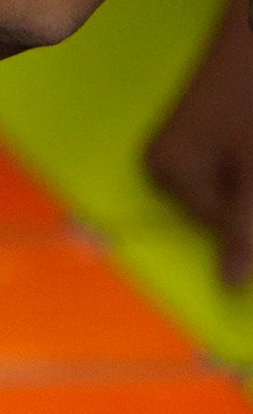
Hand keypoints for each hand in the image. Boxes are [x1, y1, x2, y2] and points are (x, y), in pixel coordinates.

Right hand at [146, 0, 252, 287]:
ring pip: (239, 186)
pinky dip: (251, 168)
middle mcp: (169, 159)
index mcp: (169, 172)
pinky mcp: (213, 125)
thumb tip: (229, 287)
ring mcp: (190, 140)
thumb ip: (243, 228)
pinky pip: (239, 165)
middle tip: (251, 151)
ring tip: (251, 138)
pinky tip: (252, 135)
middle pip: (230, 207)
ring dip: (252, 187)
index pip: (223, 229)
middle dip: (251, 202)